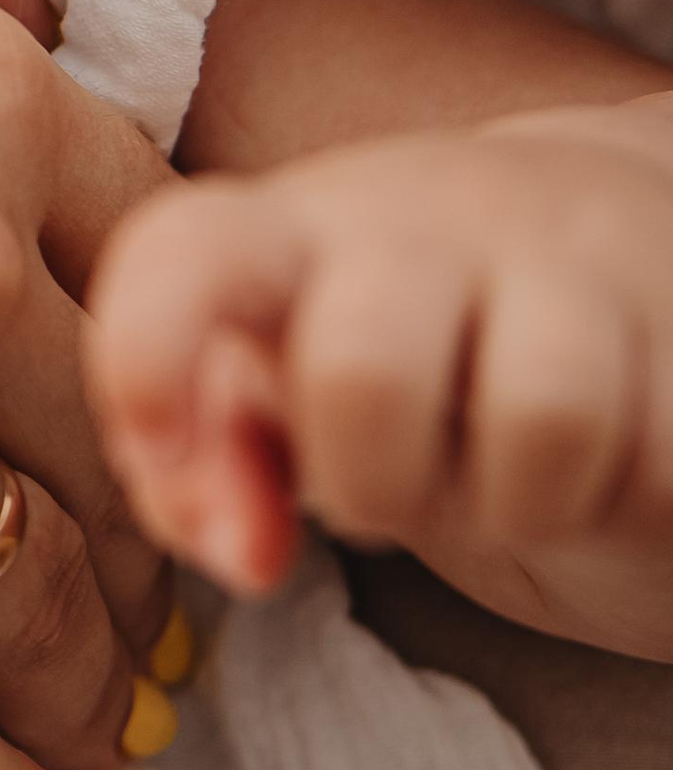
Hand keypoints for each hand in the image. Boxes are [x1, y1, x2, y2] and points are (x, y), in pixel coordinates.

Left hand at [90, 97, 672, 656]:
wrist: (642, 252)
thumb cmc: (425, 352)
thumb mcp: (297, 391)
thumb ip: (212, 467)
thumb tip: (241, 552)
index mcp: (303, 230)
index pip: (188, 250)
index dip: (147, 359)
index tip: (161, 449)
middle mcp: (435, 217)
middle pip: (364, 367)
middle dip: (370, 484)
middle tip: (399, 486)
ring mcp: (579, 258)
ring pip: (542, 419)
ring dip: (520, 500)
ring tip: (517, 474)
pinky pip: (658, 462)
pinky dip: (629, 503)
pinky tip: (614, 465)